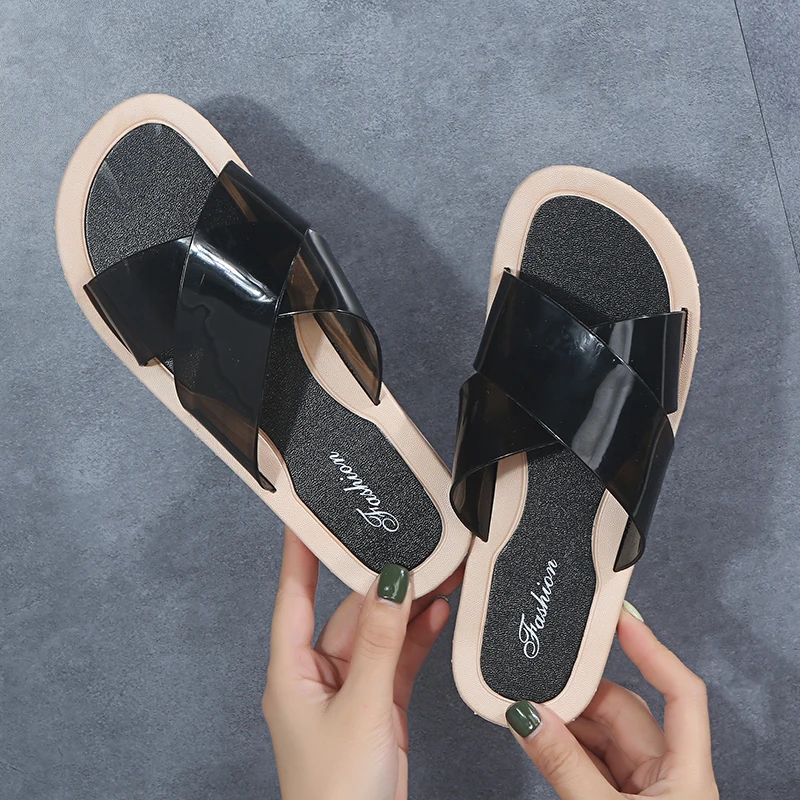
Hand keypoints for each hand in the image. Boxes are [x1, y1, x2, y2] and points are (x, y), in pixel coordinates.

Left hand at [263, 528, 462, 799]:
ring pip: (379, 634)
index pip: (293, 595)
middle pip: (349, 611)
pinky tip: (439, 615)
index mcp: (291, 670)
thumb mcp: (362, 708)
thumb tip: (391, 582)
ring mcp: (349, 690)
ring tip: (442, 573)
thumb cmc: (338, 793)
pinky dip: (417, 638)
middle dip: (384, 581)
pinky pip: (396, 660)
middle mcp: (316, 674)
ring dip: (408, 608)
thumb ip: (379, 643)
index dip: (300, 552)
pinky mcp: (377, 706)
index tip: (307, 513)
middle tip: (416, 546)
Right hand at [506, 603, 718, 798]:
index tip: (623, 618)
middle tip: (546, 680)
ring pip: (605, 737)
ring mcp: (647, 792)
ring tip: (534, 711)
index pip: (681, 693)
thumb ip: (565, 764)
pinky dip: (567, 747)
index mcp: (688, 776)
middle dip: (585, 695)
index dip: (652, 650)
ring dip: (569, 723)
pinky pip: (593, 762)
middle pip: (628, 713)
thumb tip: (530, 718)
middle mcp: (671, 777)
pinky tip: (542, 738)